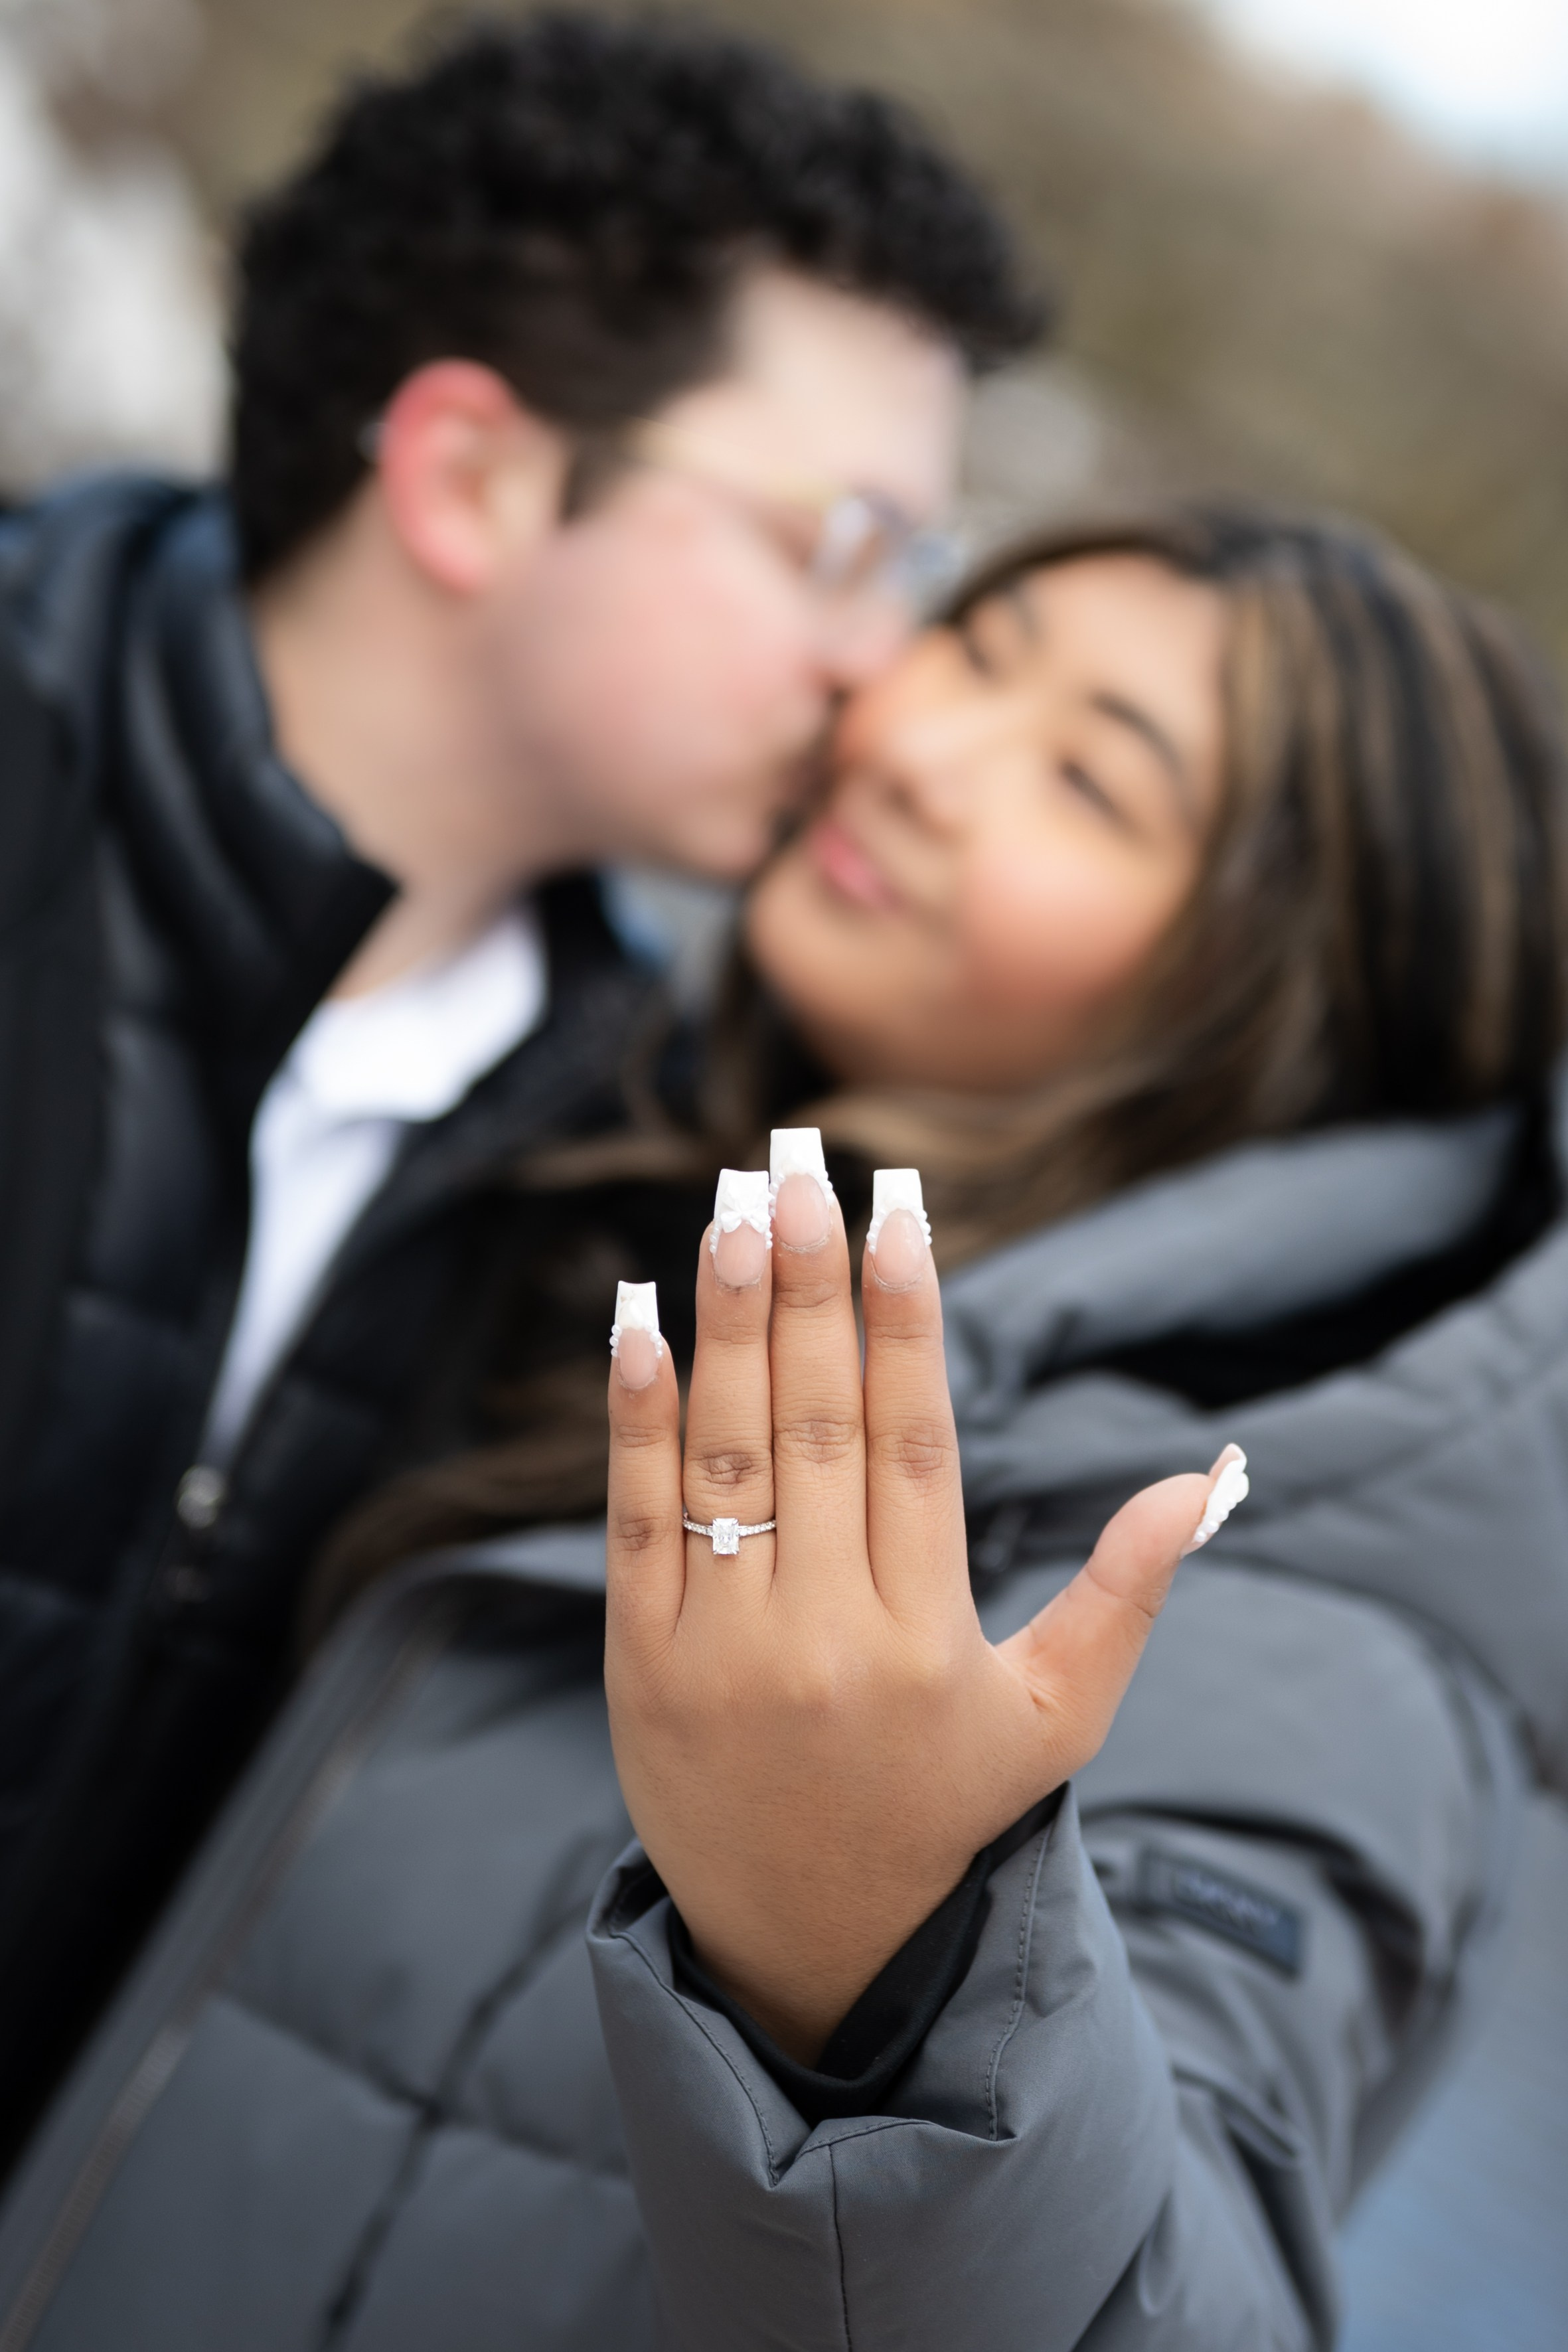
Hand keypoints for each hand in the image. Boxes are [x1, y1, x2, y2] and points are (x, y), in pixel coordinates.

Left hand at [605, 1155, 1242, 2062]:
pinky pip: (634, 1518)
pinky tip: (636, 1319)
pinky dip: (633, 1417)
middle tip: (800, 1168)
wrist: (809, 1943)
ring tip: (733, 1213)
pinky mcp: (639, 1662)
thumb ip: (1124, 1592)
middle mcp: (821, 1633)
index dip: (904, 1319)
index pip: (915, 1441)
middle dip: (810, 1285)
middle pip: (817, 1423)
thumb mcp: (1056, 1718)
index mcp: (926, 1635)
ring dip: (725, 1323)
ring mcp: (720, 1646)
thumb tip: (1211, 1477)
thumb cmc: (946, 1809)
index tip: (897, 1213)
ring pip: (723, 1452)